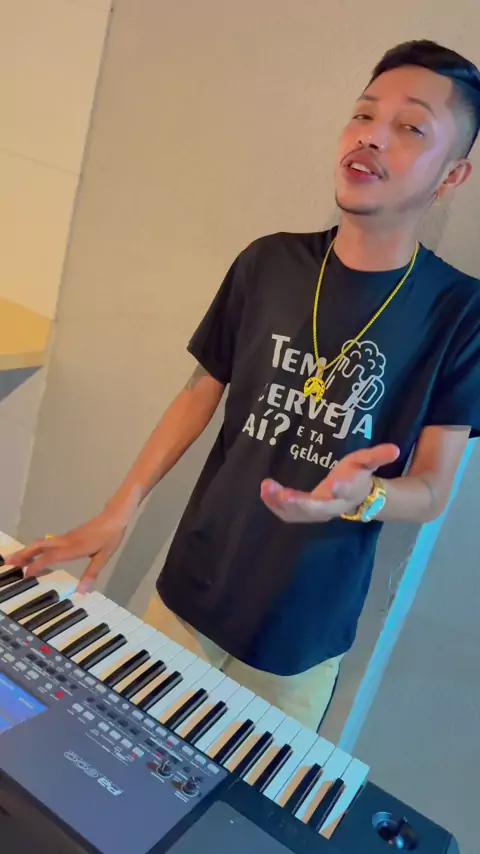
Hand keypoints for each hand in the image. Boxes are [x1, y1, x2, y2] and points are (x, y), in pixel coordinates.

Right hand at [6, 511, 127, 593]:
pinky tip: (35, 555)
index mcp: (72, 548)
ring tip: (15, 559)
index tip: (25, 574)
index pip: (49, 557)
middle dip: (23, 554)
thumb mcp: (103, 557)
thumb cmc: (110, 537)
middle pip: (38, 546)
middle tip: (8, 562)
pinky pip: (47, 542)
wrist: (114, 517)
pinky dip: (36, 548)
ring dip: (27, 550)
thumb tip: (81, 592)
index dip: (36, 566)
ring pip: (41, 543)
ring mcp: (65, 537)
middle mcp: (65, 542)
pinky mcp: (68, 536)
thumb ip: (91, 574)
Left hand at [261, 443, 399, 523]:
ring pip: (299, 514)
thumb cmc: (358, 476)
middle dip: (301, 504)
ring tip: (267, 488)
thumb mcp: (368, 463)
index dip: (342, 488)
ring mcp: (317, 511)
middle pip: (318, 509)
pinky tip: (265, 491)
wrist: (357, 500)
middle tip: (285, 495)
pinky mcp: (305, 513)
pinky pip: (288, 513)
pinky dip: (275, 504)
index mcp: (349, 492)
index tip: (335, 482)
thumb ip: (378, 456)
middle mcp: (333, 505)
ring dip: (281, 504)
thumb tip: (395, 448)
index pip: (346, 492)